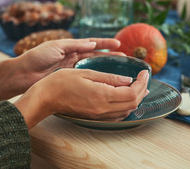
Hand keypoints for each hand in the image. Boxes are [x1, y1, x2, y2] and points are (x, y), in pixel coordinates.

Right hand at [14, 69, 149, 128]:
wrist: (46, 98)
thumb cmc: (62, 82)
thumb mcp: (86, 73)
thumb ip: (109, 78)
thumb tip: (128, 80)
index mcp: (101, 95)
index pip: (132, 93)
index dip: (142, 82)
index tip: (144, 72)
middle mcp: (103, 108)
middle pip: (132, 103)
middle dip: (142, 90)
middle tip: (144, 78)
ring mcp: (99, 115)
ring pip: (126, 110)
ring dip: (136, 98)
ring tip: (139, 86)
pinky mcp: (95, 117)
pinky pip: (117, 115)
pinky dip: (126, 105)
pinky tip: (126, 96)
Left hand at [17, 38, 124, 84]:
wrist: (23, 74)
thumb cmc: (37, 57)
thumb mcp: (56, 46)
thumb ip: (75, 45)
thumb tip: (93, 43)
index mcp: (70, 46)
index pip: (91, 43)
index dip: (105, 43)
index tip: (118, 44)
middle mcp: (73, 56)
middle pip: (95, 55)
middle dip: (110, 56)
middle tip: (124, 57)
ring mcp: (72, 68)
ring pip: (92, 66)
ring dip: (105, 67)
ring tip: (119, 68)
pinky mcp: (69, 78)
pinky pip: (85, 76)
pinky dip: (95, 77)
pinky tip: (104, 80)